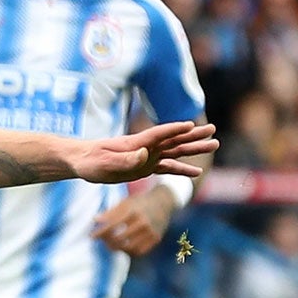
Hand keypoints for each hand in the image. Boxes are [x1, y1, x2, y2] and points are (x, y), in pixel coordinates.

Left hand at [69, 122, 216, 184]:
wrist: (82, 162)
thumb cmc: (90, 161)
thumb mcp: (105, 162)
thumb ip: (125, 159)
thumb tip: (144, 155)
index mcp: (136, 143)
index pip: (158, 134)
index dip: (173, 129)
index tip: (191, 124)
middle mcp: (145, 147)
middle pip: (173, 140)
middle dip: (193, 136)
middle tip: (213, 130)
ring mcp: (147, 156)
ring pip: (175, 151)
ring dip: (193, 149)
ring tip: (214, 144)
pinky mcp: (145, 167)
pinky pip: (167, 168)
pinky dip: (181, 169)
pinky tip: (195, 172)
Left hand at [92, 185, 175, 256]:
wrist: (163, 201)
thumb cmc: (140, 201)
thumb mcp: (125, 202)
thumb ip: (110, 212)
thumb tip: (95, 220)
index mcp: (132, 211)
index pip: (111, 225)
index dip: (100, 232)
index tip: (91, 236)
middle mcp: (142, 222)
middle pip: (119, 239)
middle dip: (107, 241)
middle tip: (102, 240)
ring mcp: (151, 231)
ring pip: (129, 248)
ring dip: (117, 248)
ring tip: (111, 244)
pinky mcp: (156, 238)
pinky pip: (140, 251)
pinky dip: (130, 251)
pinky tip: (124, 247)